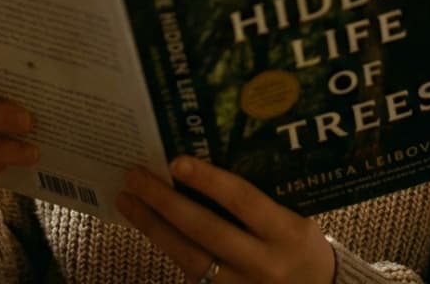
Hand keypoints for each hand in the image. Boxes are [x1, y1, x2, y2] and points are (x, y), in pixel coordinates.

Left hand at [116, 156, 334, 283]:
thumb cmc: (302, 247)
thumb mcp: (295, 219)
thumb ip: (261, 197)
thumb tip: (211, 158)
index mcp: (287, 233)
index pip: (243, 202)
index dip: (209, 181)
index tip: (176, 162)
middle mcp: (263, 264)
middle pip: (205, 231)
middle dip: (165, 202)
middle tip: (135, 176)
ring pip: (189, 258)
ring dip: (153, 227)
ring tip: (127, 200)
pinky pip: (190, 275)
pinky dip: (167, 247)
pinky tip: (148, 227)